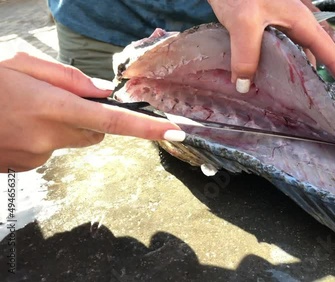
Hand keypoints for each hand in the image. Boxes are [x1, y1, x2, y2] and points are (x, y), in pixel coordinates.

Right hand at [0, 52, 183, 172]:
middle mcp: (47, 137)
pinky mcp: (24, 168)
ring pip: (72, 143)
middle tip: (58, 101)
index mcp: (51, 107)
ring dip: (63, 128)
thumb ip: (69, 78)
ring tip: (27, 111)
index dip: (147, 128)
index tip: (175, 132)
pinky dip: (43, 139)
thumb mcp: (22, 63)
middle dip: (90, 120)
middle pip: (96, 134)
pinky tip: (16, 125)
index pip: (112, 121)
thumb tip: (104, 93)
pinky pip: (49, 152)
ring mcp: (35, 157)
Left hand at [207, 0, 334, 95]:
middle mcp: (296, 22)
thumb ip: (246, 55)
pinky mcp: (267, 21)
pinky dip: (285, 61)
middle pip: (316, 54)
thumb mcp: (243, 22)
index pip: (330, 53)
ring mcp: (282, 20)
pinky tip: (274, 72)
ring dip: (301, 70)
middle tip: (324, 102)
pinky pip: (285, 46)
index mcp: (301, 21)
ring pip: (299, 51)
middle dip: (324, 77)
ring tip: (300, 94)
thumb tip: (245, 86)